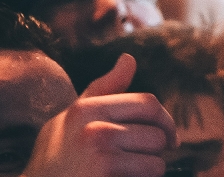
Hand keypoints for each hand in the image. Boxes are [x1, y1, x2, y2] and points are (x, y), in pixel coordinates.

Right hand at [22, 52, 176, 176]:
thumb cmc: (55, 156)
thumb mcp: (71, 119)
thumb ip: (102, 90)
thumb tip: (129, 58)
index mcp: (87, 109)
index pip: (148, 104)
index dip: (166, 121)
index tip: (169, 137)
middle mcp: (94, 128)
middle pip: (156, 134)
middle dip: (155, 150)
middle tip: (141, 160)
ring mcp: (100, 154)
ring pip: (156, 160)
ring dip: (148, 169)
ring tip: (123, 172)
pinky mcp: (105, 175)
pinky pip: (148, 175)